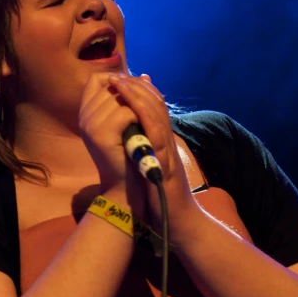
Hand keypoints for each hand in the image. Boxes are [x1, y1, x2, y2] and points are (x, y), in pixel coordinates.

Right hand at [78, 72, 146, 215]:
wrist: (123, 185)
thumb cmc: (127, 152)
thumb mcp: (124, 123)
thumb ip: (127, 100)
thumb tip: (143, 75)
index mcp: (86, 112)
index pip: (96, 79)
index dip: (115, 78)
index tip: (131, 90)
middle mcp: (84, 116)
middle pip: (111, 86)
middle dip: (132, 92)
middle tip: (143, 107)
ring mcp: (91, 125)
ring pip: (120, 98)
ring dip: (137, 106)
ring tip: (143, 120)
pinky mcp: (102, 135)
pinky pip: (126, 113)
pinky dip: (138, 118)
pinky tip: (141, 129)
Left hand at [106, 73, 200, 241]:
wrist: (178, 222)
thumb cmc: (162, 197)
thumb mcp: (150, 168)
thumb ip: (143, 150)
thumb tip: (130, 136)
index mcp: (163, 141)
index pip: (154, 107)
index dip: (140, 91)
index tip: (123, 79)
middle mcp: (168, 140)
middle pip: (157, 103)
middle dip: (137, 86)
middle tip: (119, 73)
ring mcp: (168, 149)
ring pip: (157, 113)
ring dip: (138, 93)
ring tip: (120, 80)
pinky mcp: (166, 161)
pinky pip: (156, 132)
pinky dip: (144, 114)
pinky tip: (130, 103)